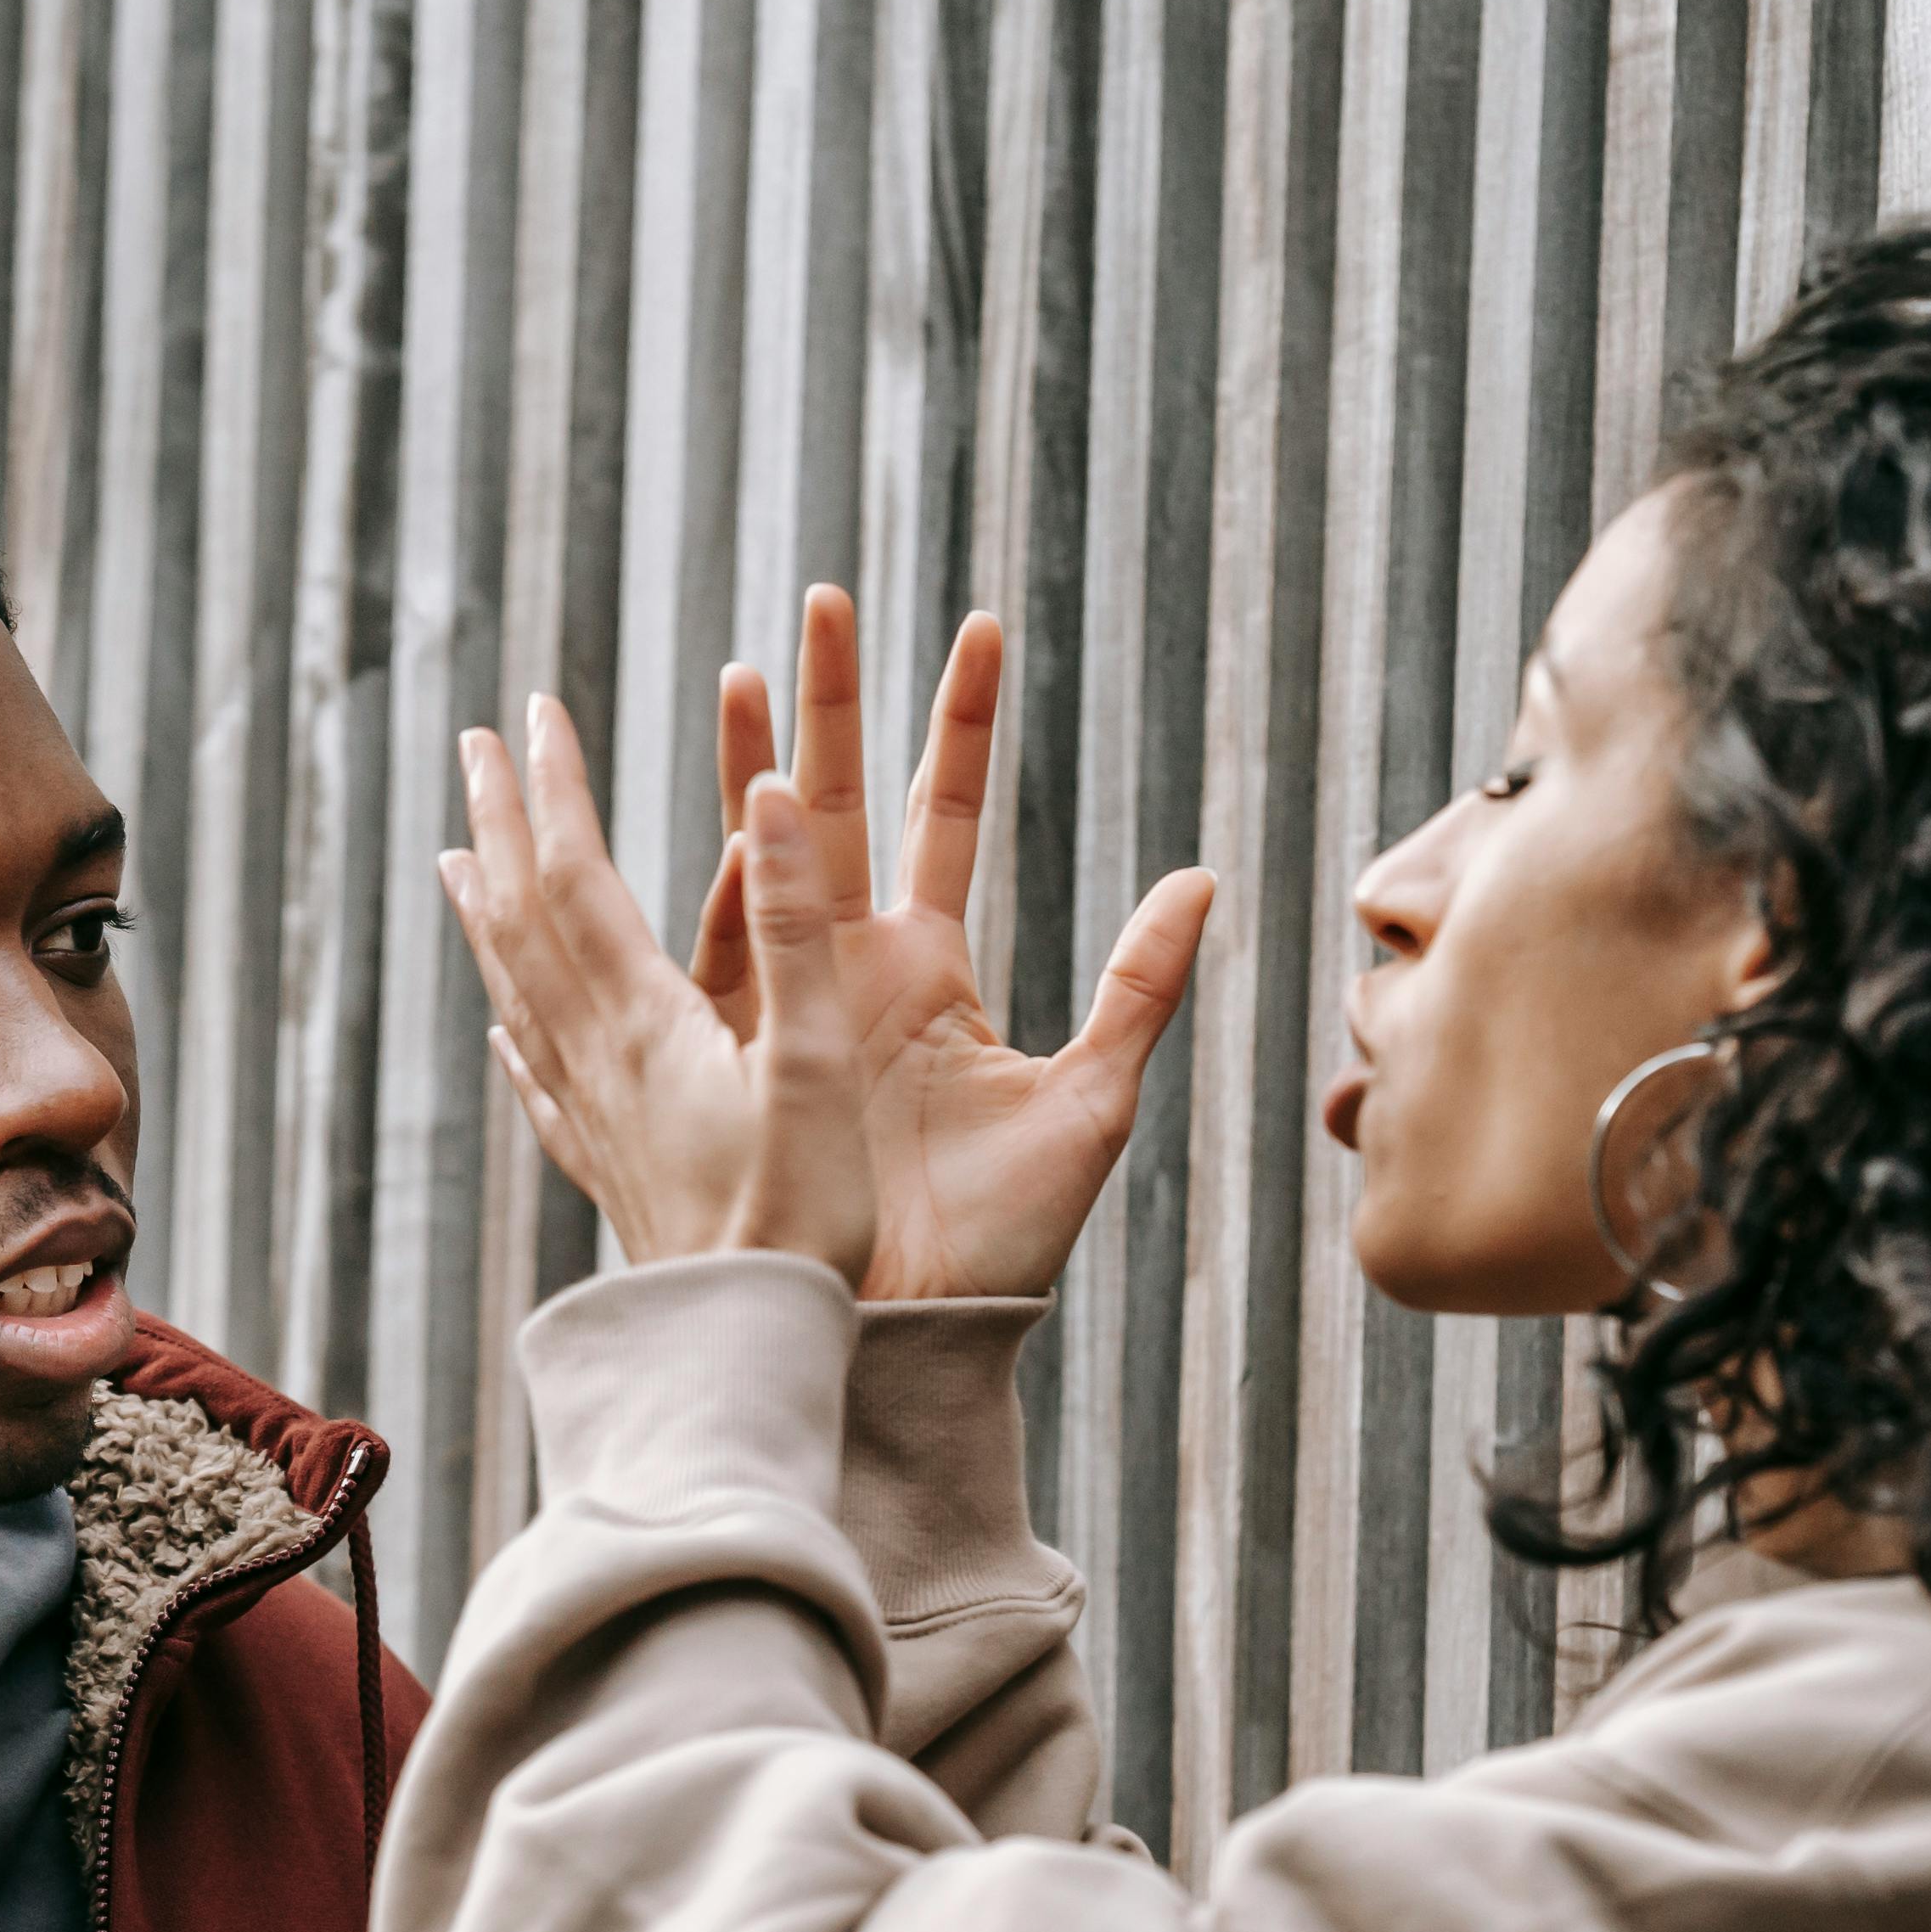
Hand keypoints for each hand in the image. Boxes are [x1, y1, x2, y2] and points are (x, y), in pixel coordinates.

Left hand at [440, 701, 881, 1281]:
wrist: (745, 1351)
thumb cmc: (800, 1219)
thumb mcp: (815, 1062)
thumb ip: (794, 928)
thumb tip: (766, 794)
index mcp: (647, 1023)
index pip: (574, 876)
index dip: (555, 787)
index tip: (533, 709)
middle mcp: (600, 1062)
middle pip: (526, 920)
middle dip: (502, 823)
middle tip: (474, 748)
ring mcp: (595, 1120)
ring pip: (519, 990)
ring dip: (490, 912)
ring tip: (457, 859)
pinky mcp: (608, 1173)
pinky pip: (541, 1081)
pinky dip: (517, 1028)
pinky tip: (505, 1028)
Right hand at [444, 588, 1216, 1303]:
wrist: (921, 1335)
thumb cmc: (1006, 1244)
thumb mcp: (1093, 1102)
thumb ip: (1142, 986)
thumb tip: (1202, 875)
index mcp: (931, 969)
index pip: (945, 812)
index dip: (959, 719)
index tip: (977, 623)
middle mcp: (852, 969)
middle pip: (841, 801)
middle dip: (832, 697)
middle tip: (824, 596)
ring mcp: (787, 1004)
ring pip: (768, 853)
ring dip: (756, 760)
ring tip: (740, 667)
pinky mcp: (744, 1055)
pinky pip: (729, 946)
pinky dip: (729, 876)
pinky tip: (737, 809)